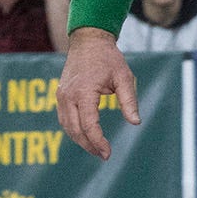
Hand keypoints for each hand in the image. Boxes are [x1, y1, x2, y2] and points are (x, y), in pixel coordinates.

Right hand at [57, 28, 140, 160]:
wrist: (88, 42)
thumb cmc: (109, 59)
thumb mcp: (124, 78)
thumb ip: (129, 101)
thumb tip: (136, 122)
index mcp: (83, 92)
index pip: (88, 124)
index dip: (98, 141)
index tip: (108, 153)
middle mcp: (68, 96)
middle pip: (74, 129)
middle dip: (89, 145)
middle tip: (104, 155)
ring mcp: (61, 96)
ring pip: (66, 126)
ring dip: (80, 140)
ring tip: (97, 149)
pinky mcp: (60, 95)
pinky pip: (64, 118)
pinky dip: (73, 130)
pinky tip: (86, 136)